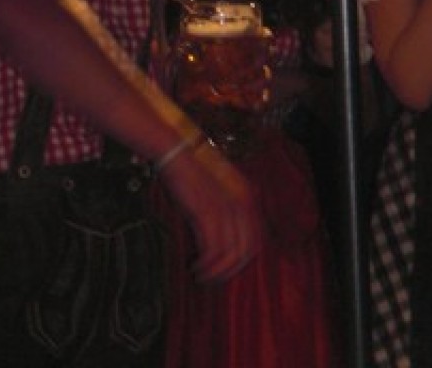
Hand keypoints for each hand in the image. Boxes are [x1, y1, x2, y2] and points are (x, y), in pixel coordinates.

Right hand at [160, 136, 258, 282]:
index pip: (256, 240)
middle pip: (245, 251)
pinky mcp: (205, 213)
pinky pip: (212, 250)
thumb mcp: (217, 189)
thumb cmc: (192, 171)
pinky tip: (195, 267)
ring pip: (229, 254)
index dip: (244, 259)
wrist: (175, 152)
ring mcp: (224, 209)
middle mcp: (240, 204)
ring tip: (202, 277)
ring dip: (216, 272)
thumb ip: (226, 210)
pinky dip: (205, 265)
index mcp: (246, 198)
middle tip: (215, 279)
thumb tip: (223, 241)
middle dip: (231, 270)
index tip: (229, 269)